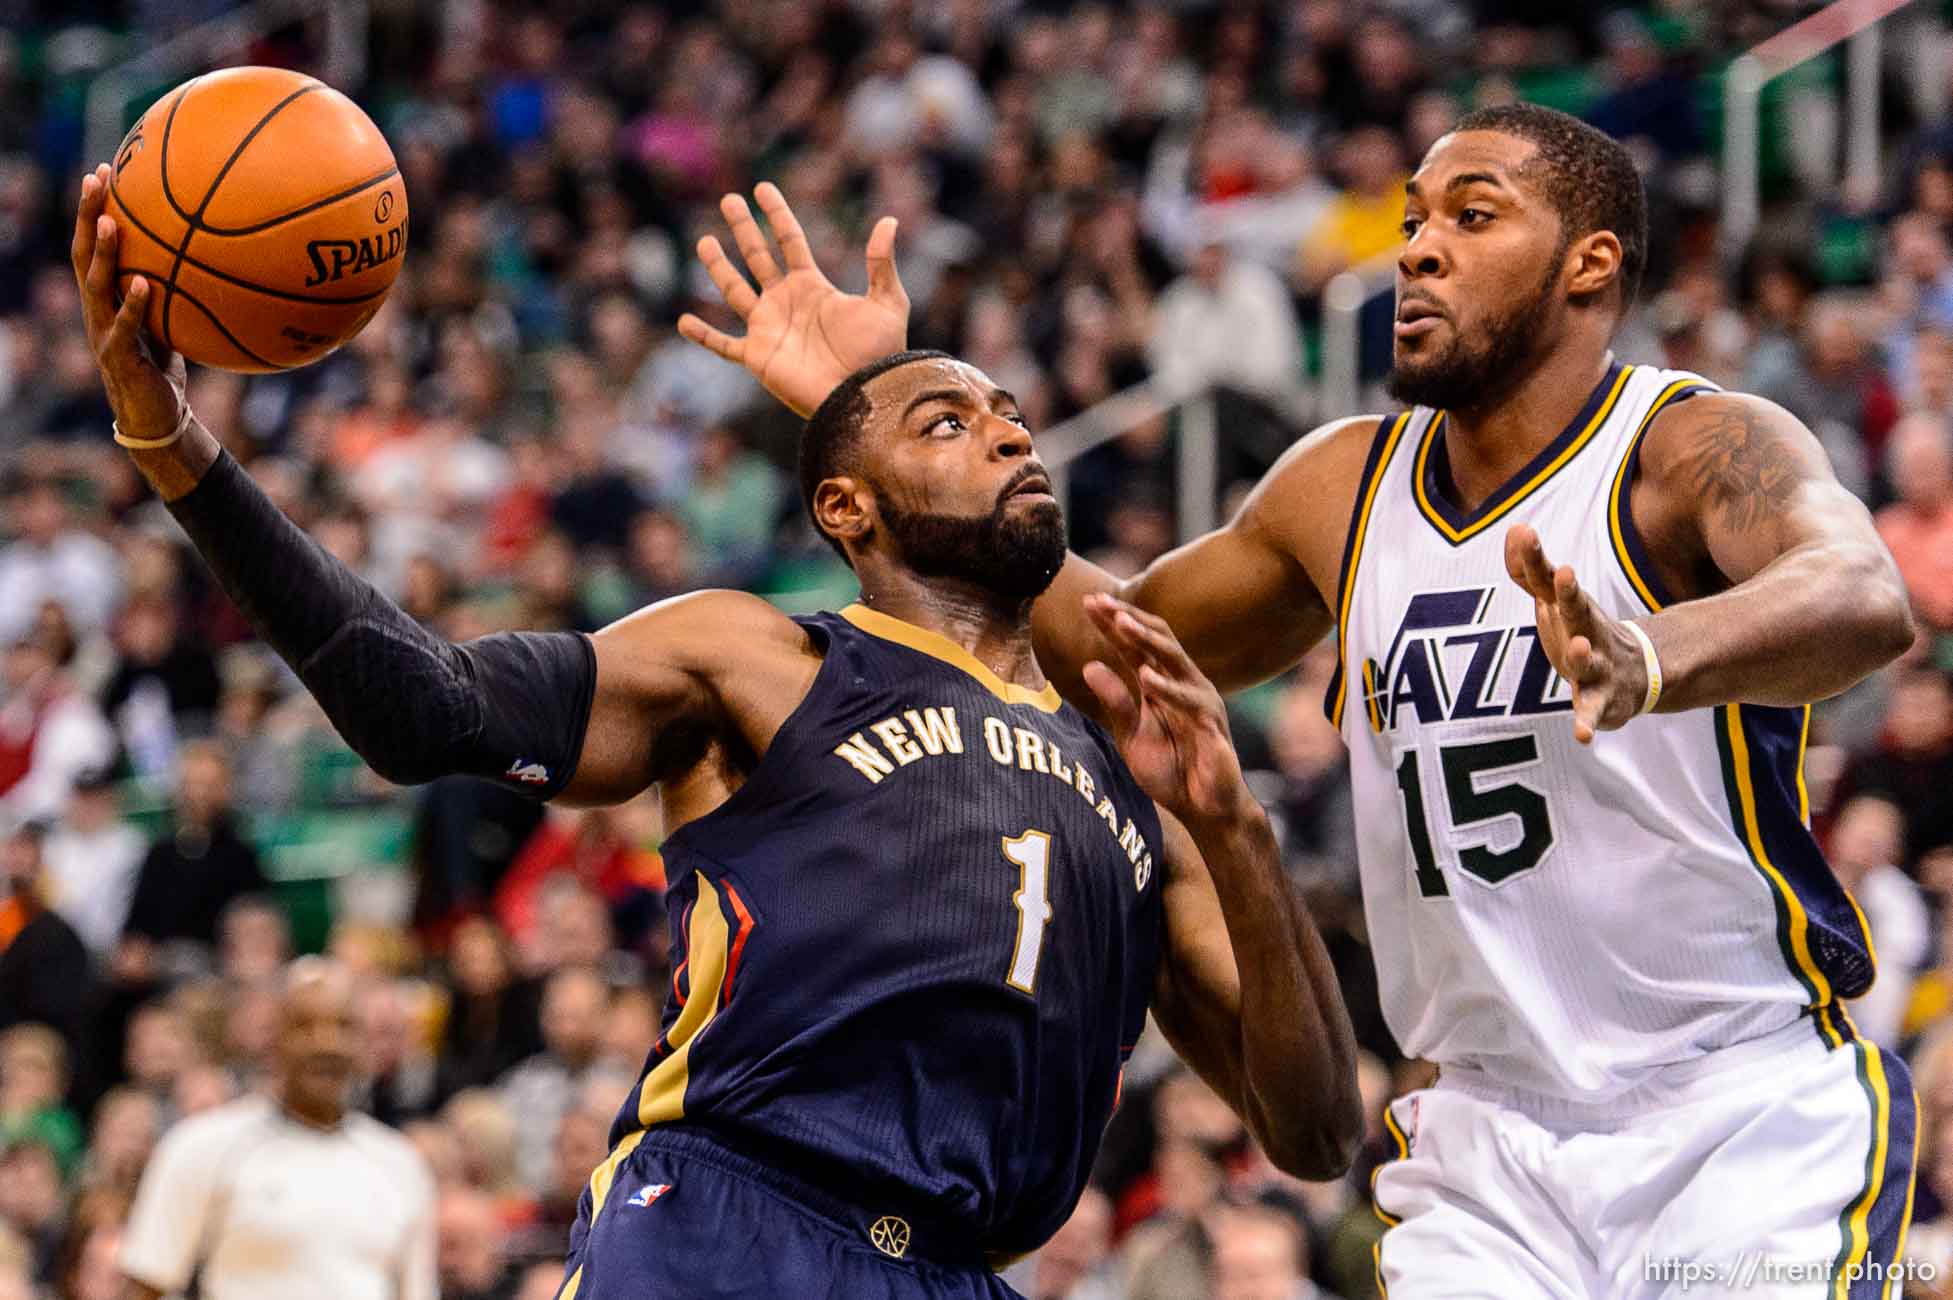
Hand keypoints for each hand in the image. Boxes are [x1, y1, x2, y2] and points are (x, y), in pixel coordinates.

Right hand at [71, 164, 186, 441]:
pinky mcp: (117, 358)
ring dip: (103, 253)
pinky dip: (132, 306)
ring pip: (94, 285)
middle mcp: (96, 308)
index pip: (94, 243)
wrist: (158, 417)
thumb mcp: (173, 321)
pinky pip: (122, 328)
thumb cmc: (165, 366)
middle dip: (89, 214)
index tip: (104, 169)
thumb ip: (180, 292)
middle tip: (96, 178)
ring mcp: (101, 332)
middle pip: (84, 253)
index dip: (95, 208)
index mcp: (106, 296)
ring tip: (113, 222)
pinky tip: (142, 285)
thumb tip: (217, 257)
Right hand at [678, 183, 908, 417]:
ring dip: (718, 267)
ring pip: (735, 291)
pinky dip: (704, 335)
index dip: (776, 215)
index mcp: (812, 286)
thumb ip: (881, 263)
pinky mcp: (758, 357)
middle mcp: (786, 302)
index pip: (789, 241)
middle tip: (729, 199)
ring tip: (704, 241)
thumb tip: (889, 222)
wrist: (862, 395)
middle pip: (758, 257)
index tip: (763, 189)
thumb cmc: (878, 354)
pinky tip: (683, 321)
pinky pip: (724, 345)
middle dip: (743, 228)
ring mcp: (768, 328)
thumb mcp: (887, 303)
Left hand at [1080, 594, 1253, 824]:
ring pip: (1175, 660)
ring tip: (1121, 624)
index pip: (1136, 645)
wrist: (1204, 808)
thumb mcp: (1131, 735)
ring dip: (1147, 641)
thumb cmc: (1170, 769)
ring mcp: (1200, 701)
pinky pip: (1189, 702)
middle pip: (1157, 640)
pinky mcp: (1212, 725)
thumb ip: (1115, 702)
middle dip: (1128, 619)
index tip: (1088, 602)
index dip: (1113, 623)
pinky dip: (1168, 688)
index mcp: (1163, 684)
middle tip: (1101, 601)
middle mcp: (1184, 684)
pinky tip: (1146, 677)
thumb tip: (1088, 665)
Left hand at [1504, 523, 1648, 743]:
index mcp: (1572, 609)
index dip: (1539, 560)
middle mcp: (1587, 634)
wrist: (1636, 674)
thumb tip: (1515, 528)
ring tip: (1575, 646)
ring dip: (1581, 654)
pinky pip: (1594, 712)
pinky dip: (1587, 722)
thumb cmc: (1582, 632)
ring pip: (1588, 662)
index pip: (1551, 581)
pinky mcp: (1603, 702)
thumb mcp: (1555, 602)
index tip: (1527, 535)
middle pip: (1578, 612)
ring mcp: (1598, 667)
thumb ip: (1531, 570)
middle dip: (1569, 594)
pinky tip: (1580, 736)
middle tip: (1563, 573)